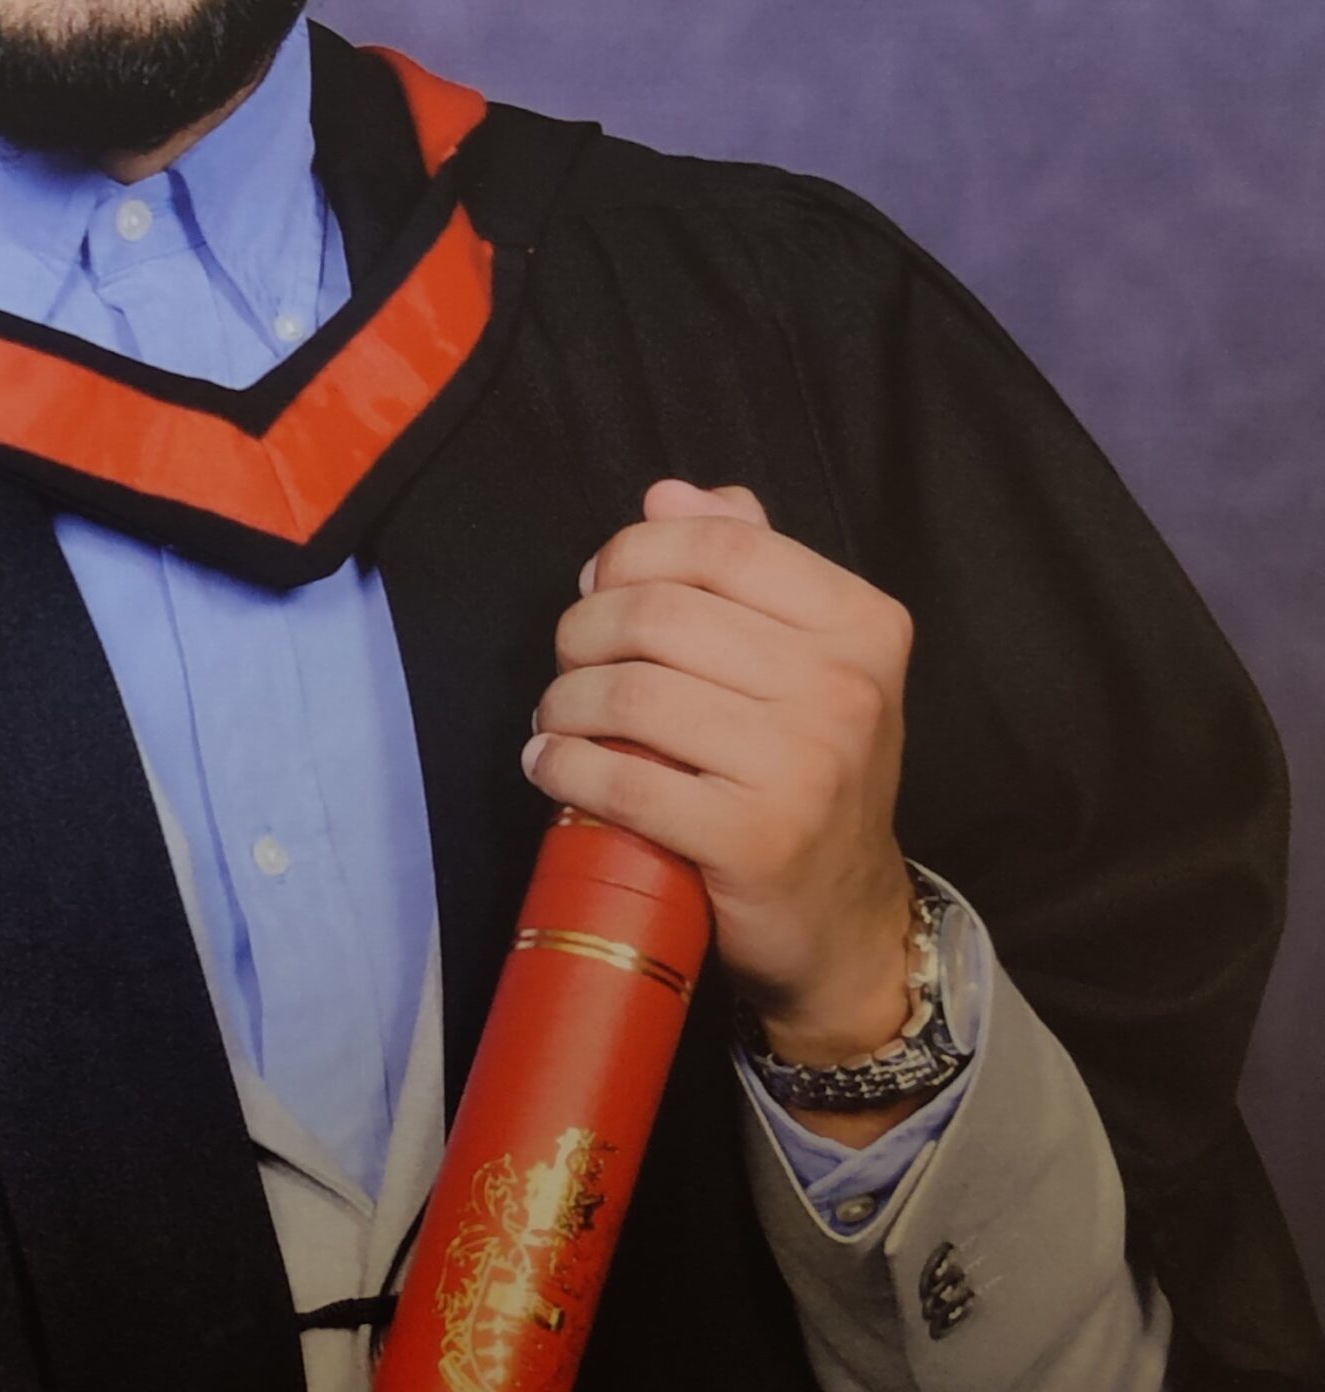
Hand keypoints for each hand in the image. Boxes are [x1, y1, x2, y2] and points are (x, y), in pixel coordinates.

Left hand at [525, 481, 918, 1125]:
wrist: (845, 919)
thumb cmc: (805, 766)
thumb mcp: (804, 654)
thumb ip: (743, 560)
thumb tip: (668, 494)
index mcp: (863, 624)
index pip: (721, 546)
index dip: (633, 552)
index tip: (595, 585)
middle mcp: (847, 688)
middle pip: (661, 614)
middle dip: (584, 631)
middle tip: (569, 661)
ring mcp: (806, 767)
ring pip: (633, 694)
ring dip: (565, 703)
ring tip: (556, 717)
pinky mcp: (756, 841)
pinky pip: (626, 779)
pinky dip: (566, 766)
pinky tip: (550, 765)